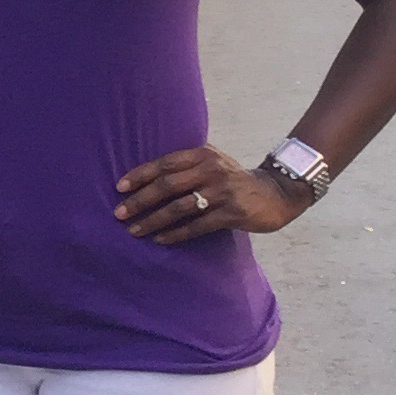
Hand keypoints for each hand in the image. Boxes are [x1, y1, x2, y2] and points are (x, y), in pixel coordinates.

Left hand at [116, 144, 305, 243]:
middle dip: (140, 200)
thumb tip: (148, 171)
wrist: (276, 193)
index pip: (165, 163)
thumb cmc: (235, 178)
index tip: (119, 188)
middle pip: (167, 185)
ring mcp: (222, 192)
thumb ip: (187, 162)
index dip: (140, 175)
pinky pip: (197, 225)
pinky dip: (176, 234)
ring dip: (153, 220)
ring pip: (179, 207)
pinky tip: (160, 239)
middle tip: (119, 214)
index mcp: (203, 154)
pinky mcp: (232, 213)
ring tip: (134, 230)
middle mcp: (211, 170)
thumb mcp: (214, 161)